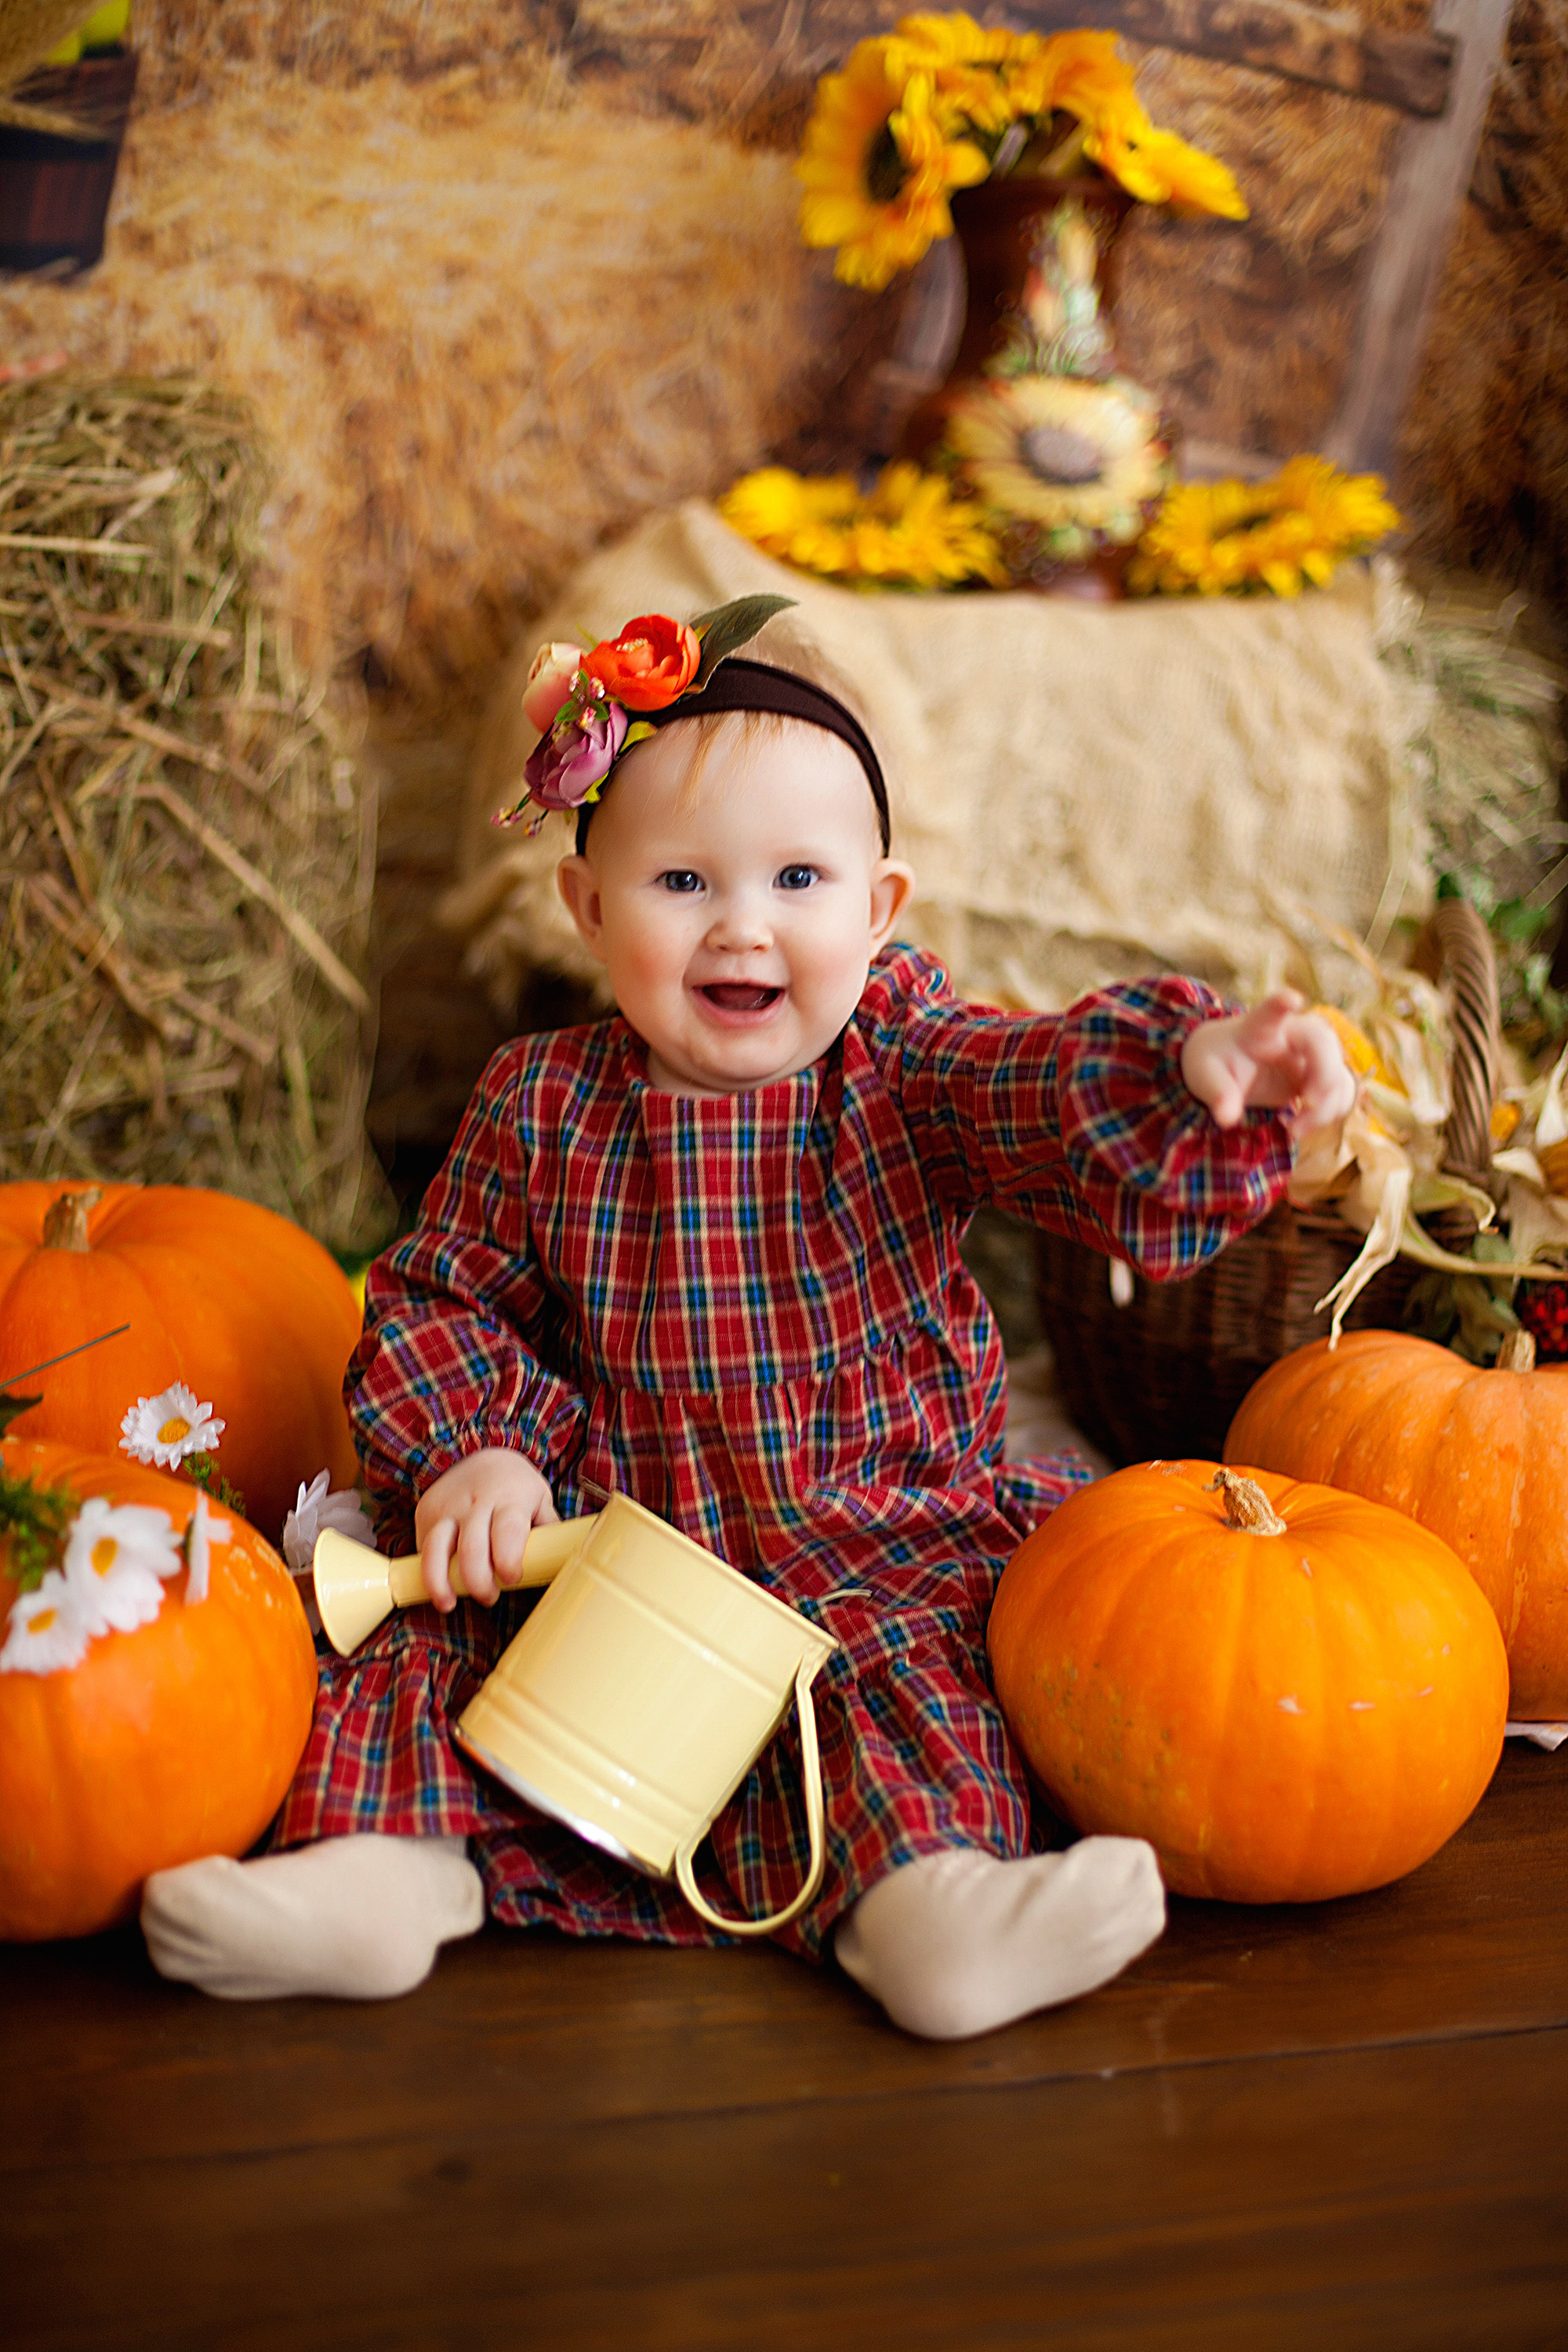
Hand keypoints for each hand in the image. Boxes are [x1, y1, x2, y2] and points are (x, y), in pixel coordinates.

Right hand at [414, 1447, 558, 1613]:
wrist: (478, 1452)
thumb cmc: (515, 1486)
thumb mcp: (539, 1500)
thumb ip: (548, 1532)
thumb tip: (560, 1568)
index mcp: (511, 1497)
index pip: (508, 1532)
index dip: (508, 1562)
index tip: (512, 1578)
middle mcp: (476, 1501)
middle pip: (472, 1549)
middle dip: (479, 1582)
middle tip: (489, 1596)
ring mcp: (447, 1507)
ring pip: (435, 1549)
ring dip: (440, 1582)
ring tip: (448, 1604)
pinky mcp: (427, 1513)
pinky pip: (423, 1548)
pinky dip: (428, 1572)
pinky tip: (438, 1586)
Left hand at [1180, 990, 1356, 1140]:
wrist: (1227, 1066)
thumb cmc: (1217, 1063)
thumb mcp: (1206, 1076)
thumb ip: (1217, 1093)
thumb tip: (1227, 1118)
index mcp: (1259, 1027)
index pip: (1271, 1011)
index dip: (1281, 1003)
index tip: (1292, 1000)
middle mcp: (1291, 1035)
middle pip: (1323, 1042)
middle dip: (1325, 1075)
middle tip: (1308, 1104)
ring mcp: (1309, 1055)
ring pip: (1337, 1071)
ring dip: (1327, 1106)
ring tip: (1293, 1130)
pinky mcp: (1317, 1076)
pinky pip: (1340, 1091)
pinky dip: (1329, 1113)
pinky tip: (1301, 1127)